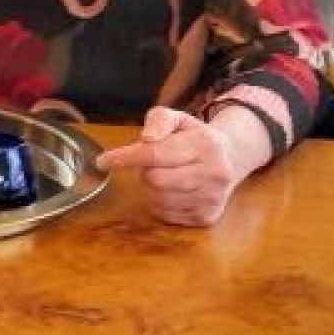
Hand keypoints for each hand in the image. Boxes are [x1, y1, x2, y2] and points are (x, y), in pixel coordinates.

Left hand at [95, 106, 250, 226]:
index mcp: (204, 144)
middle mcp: (214, 173)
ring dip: (151, 188)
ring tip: (164, 174)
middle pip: (155, 180)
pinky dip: (160, 203)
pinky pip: (167, 215)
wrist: (230, 157)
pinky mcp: (207, 217)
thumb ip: (158, 120)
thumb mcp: (176, 117)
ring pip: (159, 199)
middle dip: (144, 171)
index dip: (126, 157)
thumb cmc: (193, 135)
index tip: (103, 160)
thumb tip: (147, 138)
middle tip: (151, 163)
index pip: (156, 154)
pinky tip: (171, 190)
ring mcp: (213, 198)